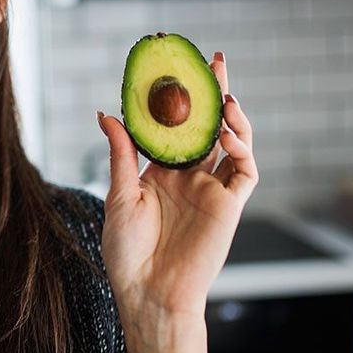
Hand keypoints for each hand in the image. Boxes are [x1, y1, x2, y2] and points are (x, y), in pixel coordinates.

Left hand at [97, 52, 257, 319]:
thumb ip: (121, 153)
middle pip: (207, 126)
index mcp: (160, 172)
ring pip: (232, 142)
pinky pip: (245, 171)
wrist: (148, 293)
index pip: (174, 126)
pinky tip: (228, 134)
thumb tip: (107, 113)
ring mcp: (211, 189)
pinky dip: (242, 149)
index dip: (178, 99)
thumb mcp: (119, 195)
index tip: (173, 68)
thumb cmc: (127, 252)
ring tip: (224, 92)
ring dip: (232, 116)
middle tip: (213, 60)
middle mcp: (189, 176)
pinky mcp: (230, 206)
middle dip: (213, 93)